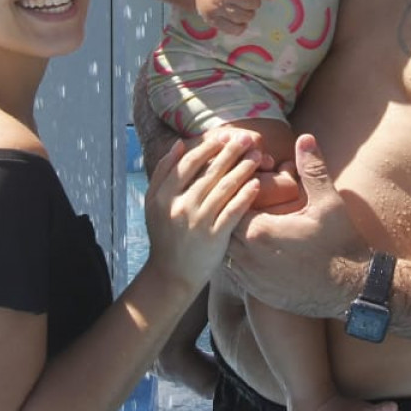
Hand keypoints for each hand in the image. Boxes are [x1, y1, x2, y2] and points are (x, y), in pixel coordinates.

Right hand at [143, 130, 262, 291]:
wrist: (171, 274)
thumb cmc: (165, 234)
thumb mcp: (153, 203)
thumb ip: (163, 172)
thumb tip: (180, 144)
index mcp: (163, 195)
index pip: (189, 163)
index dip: (208, 147)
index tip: (224, 136)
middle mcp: (180, 207)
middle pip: (210, 172)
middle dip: (231, 152)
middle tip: (247, 138)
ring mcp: (198, 222)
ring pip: (224, 188)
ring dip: (243, 169)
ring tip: (256, 157)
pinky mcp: (214, 237)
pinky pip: (233, 211)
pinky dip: (245, 196)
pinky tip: (257, 184)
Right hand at [195, 0, 272, 34]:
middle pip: (248, 2)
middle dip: (255, 4)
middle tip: (251, 3)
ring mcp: (217, 9)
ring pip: (243, 17)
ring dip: (249, 16)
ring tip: (246, 12)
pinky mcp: (213, 21)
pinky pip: (233, 29)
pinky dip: (241, 27)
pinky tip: (241, 22)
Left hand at [226, 134, 371, 318]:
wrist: (353, 291)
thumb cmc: (341, 245)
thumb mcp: (329, 202)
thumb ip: (312, 169)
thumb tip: (304, 138)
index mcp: (259, 232)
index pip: (230, 204)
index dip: (235, 191)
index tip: (246, 184)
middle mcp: (248, 258)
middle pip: (223, 227)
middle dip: (230, 213)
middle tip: (242, 201)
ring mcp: (251, 279)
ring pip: (226, 251)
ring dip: (231, 237)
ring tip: (243, 223)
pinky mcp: (258, 293)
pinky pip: (235, 272)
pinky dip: (238, 258)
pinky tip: (250, 249)